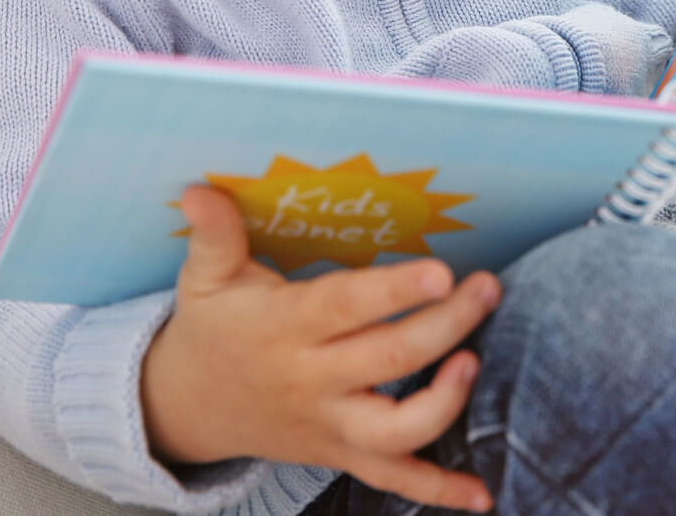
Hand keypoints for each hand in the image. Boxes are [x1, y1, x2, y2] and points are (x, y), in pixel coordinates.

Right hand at [141, 185, 501, 511]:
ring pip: (396, 431)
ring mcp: (330, 424)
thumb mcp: (205, 278)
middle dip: (446, 326)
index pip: (344, 307)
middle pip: (389, 360)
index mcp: (284, 327)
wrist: (189, 408)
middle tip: (487, 289)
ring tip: (474, 361)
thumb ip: (212, 235)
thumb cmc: (212, 329)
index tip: (441, 271)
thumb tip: (195, 190)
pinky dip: (439, 491)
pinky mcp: (341, 453)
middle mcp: (311, 380)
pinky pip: (395, 480)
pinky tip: (481, 494)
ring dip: (444, 403)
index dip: (393, 291)